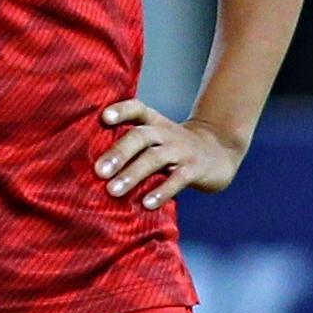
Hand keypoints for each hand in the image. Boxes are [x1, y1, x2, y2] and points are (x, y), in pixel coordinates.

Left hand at [95, 101, 242, 210]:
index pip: (137, 109)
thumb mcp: (157, 139)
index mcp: (155, 123)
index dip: (121, 110)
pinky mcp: (195, 169)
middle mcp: (166, 133)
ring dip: (133, 174)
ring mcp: (182, 150)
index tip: (103, 118)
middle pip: (141, 136)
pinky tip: (147, 203)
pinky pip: (178, 179)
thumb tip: (92, 167)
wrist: (220, 152)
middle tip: (99, 171)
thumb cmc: (176, 149)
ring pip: (155, 158)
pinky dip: (162, 191)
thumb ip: (131, 146)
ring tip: (113, 191)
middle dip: (119, 153)